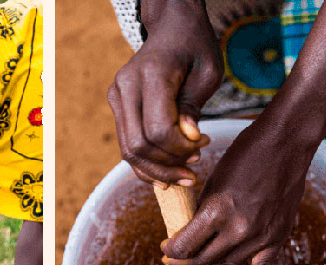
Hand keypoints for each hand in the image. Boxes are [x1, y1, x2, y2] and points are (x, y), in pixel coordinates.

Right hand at [108, 2, 221, 184]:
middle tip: (194, 168)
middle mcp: (126, 86)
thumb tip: (188, 138)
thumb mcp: (208, 71)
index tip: (204, 144)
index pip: (157, 130)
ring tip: (183, 175)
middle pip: (138, 146)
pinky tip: (166, 170)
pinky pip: (126, 143)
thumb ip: (194, 106)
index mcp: (151, 75)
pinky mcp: (117, 105)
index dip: (180, 149)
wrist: (171, 27)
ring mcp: (117, 96)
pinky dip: (146, 162)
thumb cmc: (195, 47)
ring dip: (156, 170)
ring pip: (128, 150)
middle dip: (168, 165)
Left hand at [160, 120, 318, 264]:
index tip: (164, 248)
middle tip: (171, 263)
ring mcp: (260, 236)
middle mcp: (239, 229)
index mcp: (217, 211)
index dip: (170, 250)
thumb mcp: (213, 180)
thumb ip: (202, 211)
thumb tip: (187, 232)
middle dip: (182, 264)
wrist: (286, 143)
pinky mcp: (277, 237)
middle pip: (202, 260)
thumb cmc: (244, 154)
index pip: (184, 245)